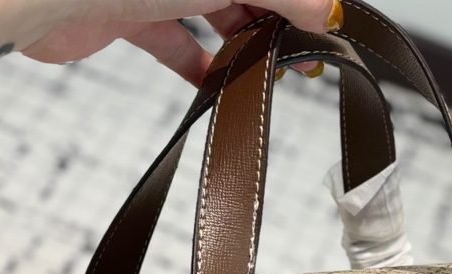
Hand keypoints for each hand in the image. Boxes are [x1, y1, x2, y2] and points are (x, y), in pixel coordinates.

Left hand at [21, 0, 342, 85]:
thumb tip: (327, 10)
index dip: (296, 0)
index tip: (319, 27)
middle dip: (269, 21)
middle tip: (295, 58)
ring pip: (210, 12)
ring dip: (237, 44)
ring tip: (261, 73)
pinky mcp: (124, 14)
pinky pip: (171, 42)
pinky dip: (195, 66)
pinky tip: (215, 86)